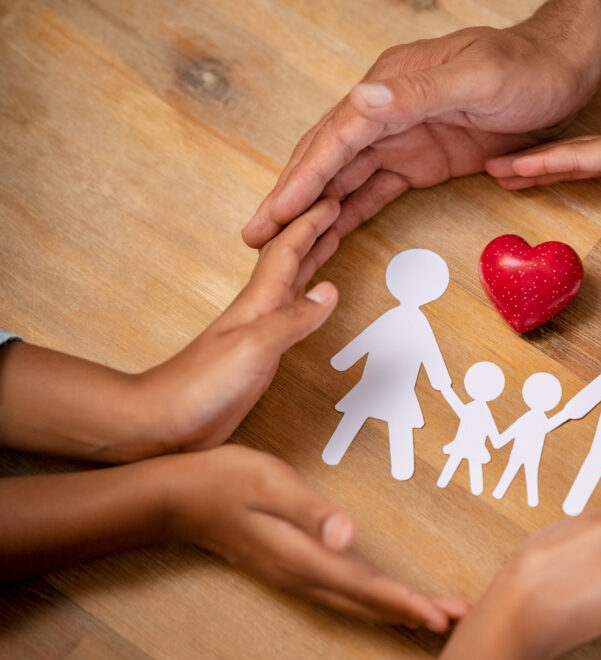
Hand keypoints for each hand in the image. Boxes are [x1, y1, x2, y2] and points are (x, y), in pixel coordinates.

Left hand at [142, 199, 341, 452]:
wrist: (164, 420)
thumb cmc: (202, 385)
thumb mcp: (256, 347)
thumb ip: (295, 318)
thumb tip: (330, 290)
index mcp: (259, 302)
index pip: (289, 250)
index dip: (311, 223)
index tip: (333, 201)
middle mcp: (259, 310)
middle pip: (291, 259)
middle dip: (314, 231)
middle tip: (337, 209)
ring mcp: (257, 330)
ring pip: (292, 282)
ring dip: (312, 258)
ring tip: (330, 241)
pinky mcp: (259, 354)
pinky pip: (291, 312)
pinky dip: (308, 296)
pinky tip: (312, 301)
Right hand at [168, 445, 466, 630]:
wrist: (177, 498)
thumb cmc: (225, 480)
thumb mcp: (269, 484)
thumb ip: (310, 512)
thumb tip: (347, 534)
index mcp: (302, 557)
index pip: (365, 586)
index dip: (406, 602)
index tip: (443, 617)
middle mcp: (302, 575)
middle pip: (368, 603)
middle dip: (415, 613)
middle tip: (460, 620)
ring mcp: (296, 575)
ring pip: (357, 602)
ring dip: (398, 610)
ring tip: (437, 617)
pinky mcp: (293, 568)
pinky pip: (344, 593)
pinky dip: (374, 601)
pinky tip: (388, 601)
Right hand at [242, 0, 600, 248]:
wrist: (562, 72)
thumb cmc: (525, 69)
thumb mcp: (478, 77)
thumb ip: (420, 91)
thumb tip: (364, 98)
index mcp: (392, 88)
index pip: (336, 138)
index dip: (304, 178)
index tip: (276, 213)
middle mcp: (387, 112)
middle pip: (326, 161)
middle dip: (290, 200)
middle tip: (254, 239)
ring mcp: (401, 138)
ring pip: (345, 180)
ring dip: (313, 214)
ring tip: (280, 250)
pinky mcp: (420, 160)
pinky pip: (375, 190)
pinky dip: (348, 214)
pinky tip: (327, 236)